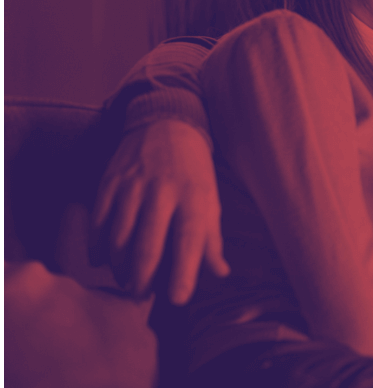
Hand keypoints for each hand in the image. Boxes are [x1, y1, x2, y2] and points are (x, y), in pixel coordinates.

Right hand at [91, 120, 228, 303]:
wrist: (167, 125)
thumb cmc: (194, 172)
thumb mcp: (211, 200)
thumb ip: (212, 239)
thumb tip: (221, 273)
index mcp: (194, 198)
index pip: (189, 240)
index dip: (184, 272)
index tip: (179, 299)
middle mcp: (163, 192)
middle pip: (148, 244)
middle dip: (142, 277)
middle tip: (140, 297)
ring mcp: (133, 186)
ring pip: (119, 237)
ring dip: (118, 266)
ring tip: (124, 281)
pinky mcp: (110, 181)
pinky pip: (99, 221)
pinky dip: (98, 245)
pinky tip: (101, 260)